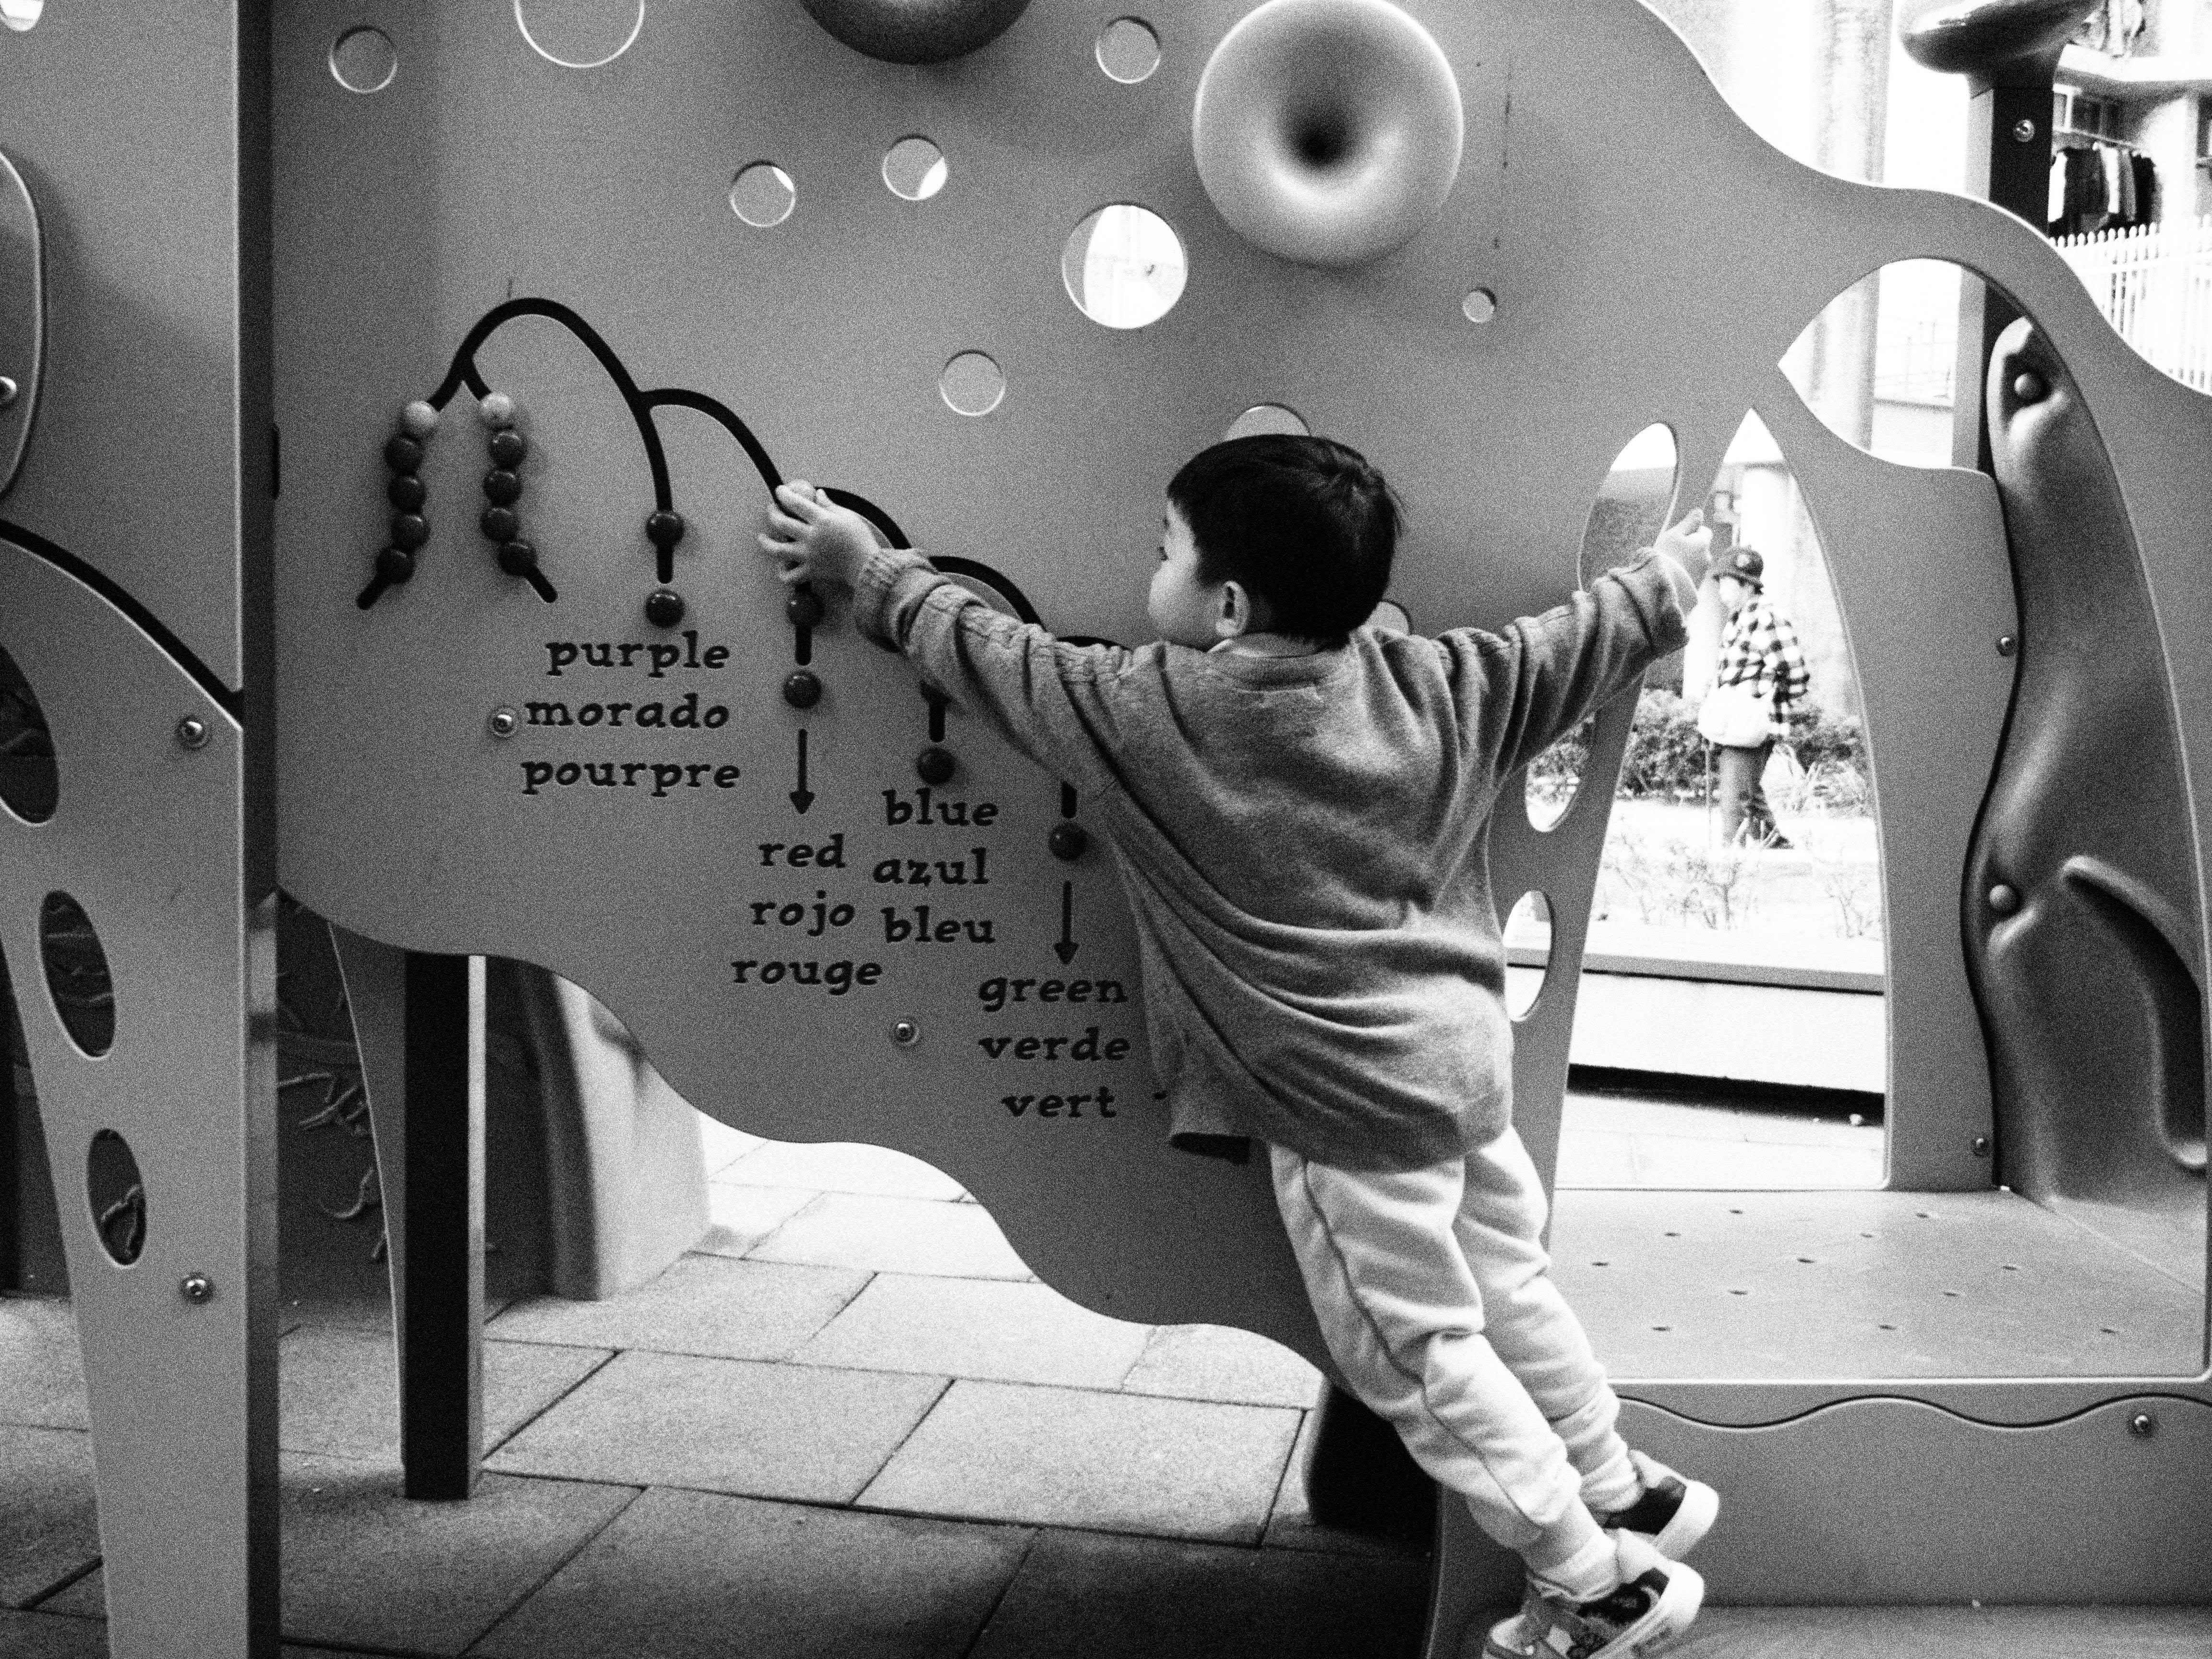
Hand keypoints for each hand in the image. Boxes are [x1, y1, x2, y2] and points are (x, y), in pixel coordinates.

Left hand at [757, 480, 877, 593]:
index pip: (796, 503)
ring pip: (778, 550)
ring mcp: (809, 556)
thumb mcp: (847, 516)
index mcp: (822, 521)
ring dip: (766, 543)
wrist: (868, 566)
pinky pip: (790, 576)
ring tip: (762, 538)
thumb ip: (829, 505)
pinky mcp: (811, 572)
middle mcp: (811, 537)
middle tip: (771, 509)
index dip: (784, 494)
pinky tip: (782, 566)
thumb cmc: (860, 539)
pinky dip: (783, 572)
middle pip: (782, 523)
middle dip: (772, 513)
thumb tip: (818, 493)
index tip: (779, 490)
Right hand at [1655, 508, 1712, 584]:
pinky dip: (1684, 575)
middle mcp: (1707, 558)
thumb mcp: (1674, 534)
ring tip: (1670, 566)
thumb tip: (1699, 511)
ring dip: (1687, 562)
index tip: (1679, 536)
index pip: (1705, 531)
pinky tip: (1672, 576)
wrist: (1662, 586)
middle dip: (1690, 548)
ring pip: (1696, 562)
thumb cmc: (1666, 556)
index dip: (1693, 532)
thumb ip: (1689, 522)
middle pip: (1700, 548)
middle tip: (1671, 552)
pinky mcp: (1696, 587)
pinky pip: (1691, 576)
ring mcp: (1702, 574)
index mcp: (1703, 543)